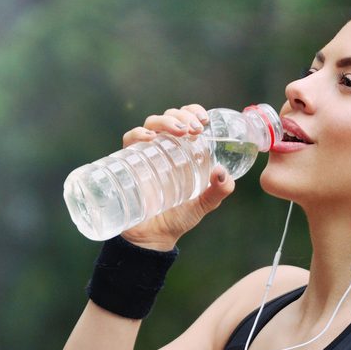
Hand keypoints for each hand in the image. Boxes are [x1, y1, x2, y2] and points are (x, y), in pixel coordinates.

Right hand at [118, 105, 234, 249]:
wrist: (153, 238)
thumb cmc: (179, 218)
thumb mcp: (205, 204)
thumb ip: (219, 190)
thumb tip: (222, 172)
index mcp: (183, 149)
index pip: (187, 119)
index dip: (193, 111)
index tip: (204, 119)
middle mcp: (164, 147)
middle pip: (169, 117)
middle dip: (181, 116)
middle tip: (194, 129)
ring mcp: (146, 154)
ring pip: (151, 124)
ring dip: (165, 121)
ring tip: (179, 131)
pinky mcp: (128, 163)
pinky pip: (129, 140)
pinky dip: (138, 134)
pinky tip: (149, 139)